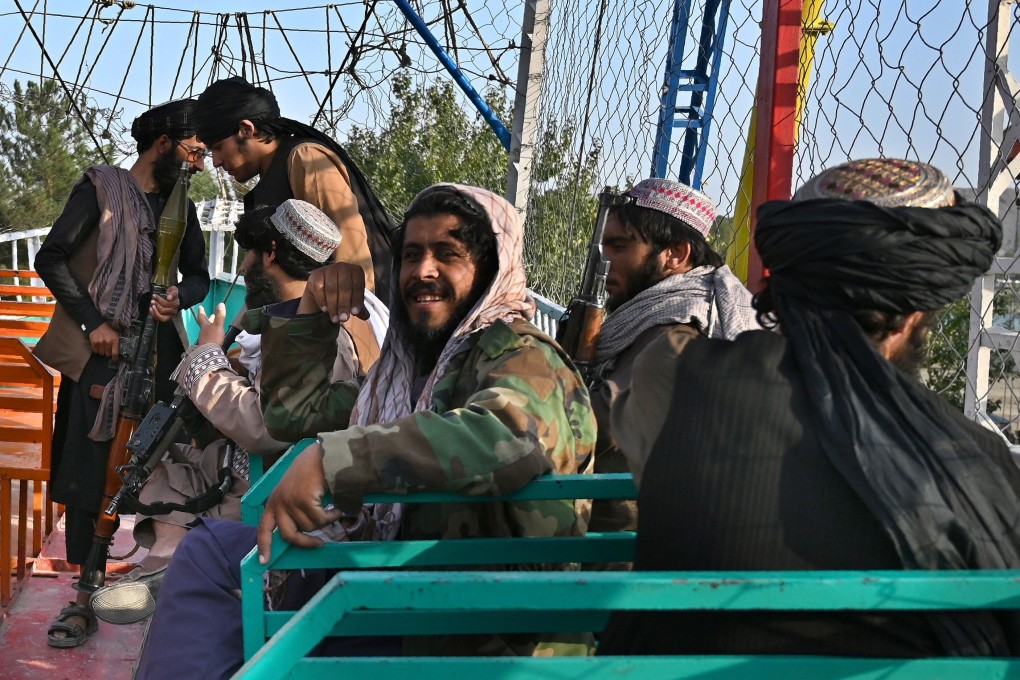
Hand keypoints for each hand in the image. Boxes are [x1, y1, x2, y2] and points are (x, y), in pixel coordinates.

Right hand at [88, 322, 119, 357]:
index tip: (115, 359)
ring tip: (102, 346)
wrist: (98, 325)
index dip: (115, 357)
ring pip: (101, 353)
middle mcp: (108, 342)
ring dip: (102, 351)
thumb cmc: (108, 330)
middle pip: (108, 354)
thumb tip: (119, 351)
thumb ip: (117, 342)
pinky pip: (95, 351)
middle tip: (107, 349)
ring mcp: (100, 343)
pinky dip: (96, 350)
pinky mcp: (94, 343)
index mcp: (114, 340)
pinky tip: (98, 346)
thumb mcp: (116, 334)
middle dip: (108, 352)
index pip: (115, 353)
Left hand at [150, 285, 181, 321]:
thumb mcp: (173, 290)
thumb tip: (169, 298)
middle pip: (164, 310)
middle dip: (156, 305)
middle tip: (152, 300)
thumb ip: (173, 293)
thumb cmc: (171, 293)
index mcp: (176, 304)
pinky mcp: (165, 318)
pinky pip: (159, 319)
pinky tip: (150, 309)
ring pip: (162, 317)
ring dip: (155, 311)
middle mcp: (174, 311)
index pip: (168, 304)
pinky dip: (153, 314)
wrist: (172, 298)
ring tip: (151, 306)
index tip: (154, 295)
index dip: (160, 300)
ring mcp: (170, 316)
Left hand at [197, 303, 226, 346]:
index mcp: (205, 325)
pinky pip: (210, 335)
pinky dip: (213, 332)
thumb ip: (220, 316)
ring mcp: (205, 338)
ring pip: (207, 329)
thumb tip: (221, 304)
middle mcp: (203, 331)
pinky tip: (216, 334)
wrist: (209, 352)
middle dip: (208, 318)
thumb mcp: (218, 325)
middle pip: (205, 323)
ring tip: (214, 323)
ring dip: (211, 325)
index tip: (200, 307)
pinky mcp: (208, 344)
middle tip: (210, 315)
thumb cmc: (213, 337)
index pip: (202, 317)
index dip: (201, 311)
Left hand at [256, 441, 340, 562]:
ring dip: (325, 521)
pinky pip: (321, 520)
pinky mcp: (304, 501)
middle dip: (305, 543)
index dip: (265, 546)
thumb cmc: (309, 472)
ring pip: (310, 527)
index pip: (264, 529)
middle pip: (288, 535)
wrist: (320, 456)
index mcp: (273, 502)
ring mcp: (290, 502)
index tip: (265, 561)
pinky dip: (332, 516)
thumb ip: (292, 510)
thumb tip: (302, 533)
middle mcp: (278, 503)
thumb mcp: (293, 492)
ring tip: (332, 509)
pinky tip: (337, 508)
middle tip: (319, 544)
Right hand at [297, 262, 370, 323]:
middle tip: (344, 319)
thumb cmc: (343, 292)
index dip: (356, 300)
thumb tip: (366, 316)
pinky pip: (319, 289)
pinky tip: (325, 310)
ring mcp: (329, 269)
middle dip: (344, 305)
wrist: (324, 286)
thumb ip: (360, 307)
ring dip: (333, 306)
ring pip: (331, 289)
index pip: (358, 286)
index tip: (355, 313)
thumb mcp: (353, 299)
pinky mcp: (317, 274)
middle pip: (344, 287)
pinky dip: (322, 300)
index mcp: (356, 271)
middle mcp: (343, 266)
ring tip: (335, 319)